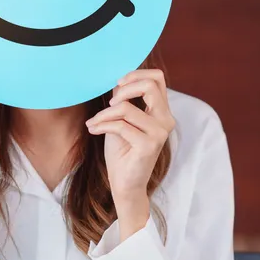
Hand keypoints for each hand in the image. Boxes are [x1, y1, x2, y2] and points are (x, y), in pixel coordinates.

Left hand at [86, 69, 174, 239]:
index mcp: (162, 111)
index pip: (157, 78)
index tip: (118, 85)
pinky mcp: (149, 146)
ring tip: (94, 123)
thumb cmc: (122, 152)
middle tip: (108, 104)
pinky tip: (93, 130)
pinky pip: (120, 125)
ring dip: (103, 114)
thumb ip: (124, 100)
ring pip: (126, 108)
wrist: (124, 184)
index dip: (136, 75)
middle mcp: (165, 120)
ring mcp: (159, 133)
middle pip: (149, 86)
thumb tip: (118, 82)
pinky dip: (101, 125)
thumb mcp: (122, 119)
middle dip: (122, 90)